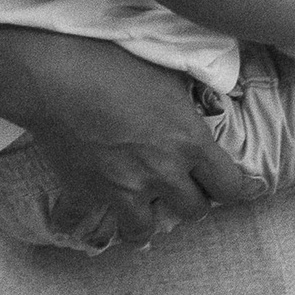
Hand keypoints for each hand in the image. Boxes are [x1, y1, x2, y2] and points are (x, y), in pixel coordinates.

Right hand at [20, 38, 269, 247]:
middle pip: (193, 212)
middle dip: (191, 200)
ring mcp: (121, 189)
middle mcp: (161, 174)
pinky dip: (76, 221)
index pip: (230, 186)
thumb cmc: (119, 62)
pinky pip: (79, 223)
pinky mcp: (83, 193)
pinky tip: (76, 215)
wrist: (60, 74)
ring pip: (143, 232)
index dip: (235, 188)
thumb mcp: (172, 73)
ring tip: (139, 207)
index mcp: (189, 143)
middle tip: (182, 187)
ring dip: (144, 221)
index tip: (231, 186)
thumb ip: (192, 99)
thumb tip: (206, 101)